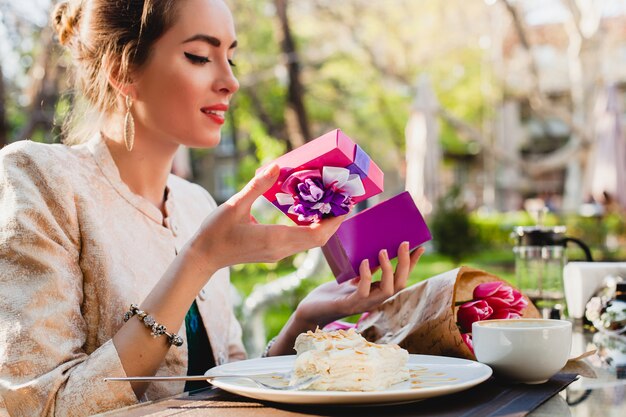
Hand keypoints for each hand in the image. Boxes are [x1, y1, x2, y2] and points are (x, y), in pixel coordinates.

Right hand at [185, 164, 344, 274]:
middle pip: (318, 239)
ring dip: (323, 225)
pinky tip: (308, 212)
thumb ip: (258, 185)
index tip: (346, 204)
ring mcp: (278, 254)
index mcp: (275, 238)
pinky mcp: (274, 253)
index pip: (316, 234)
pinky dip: (310, 228)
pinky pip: (300, 242)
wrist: (203, 258)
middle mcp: (281, 249)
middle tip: (342, 199)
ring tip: (329, 203)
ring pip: (310, 242)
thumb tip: (276, 165)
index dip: (334, 221)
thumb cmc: (215, 232)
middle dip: (333, 221)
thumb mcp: (235, 204)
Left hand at [295, 243, 424, 326]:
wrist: (313, 308)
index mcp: (378, 291)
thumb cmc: (333, 292)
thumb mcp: (353, 276)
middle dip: (405, 264)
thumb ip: (366, 268)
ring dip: (388, 270)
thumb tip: (378, 247)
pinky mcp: (349, 304)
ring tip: (384, 251)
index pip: (401, 278)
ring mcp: (364, 303)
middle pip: (400, 284)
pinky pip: (363, 291)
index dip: (412, 264)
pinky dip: (366, 276)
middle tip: (404, 243)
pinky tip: (364, 263)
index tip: (420, 247)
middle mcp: (375, 299)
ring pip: (387, 290)